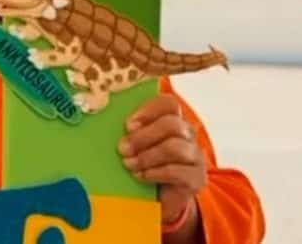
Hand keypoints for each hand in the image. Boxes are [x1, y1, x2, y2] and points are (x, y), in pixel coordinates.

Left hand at [119, 94, 205, 232]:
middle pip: (172, 124)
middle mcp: (187, 135)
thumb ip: (128, 132)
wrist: (157, 198)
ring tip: (129, 164)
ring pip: (175, 147)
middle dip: (143, 136)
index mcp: (172, 120)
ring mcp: (195, 157)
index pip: (168, 103)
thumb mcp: (133, 146)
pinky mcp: (196, 179)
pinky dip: (155, 173)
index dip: (148, 110)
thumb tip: (105, 123)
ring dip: (147, 156)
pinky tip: (141, 176)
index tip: (127, 125)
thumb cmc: (142, 165)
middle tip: (122, 148)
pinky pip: (178, 172)